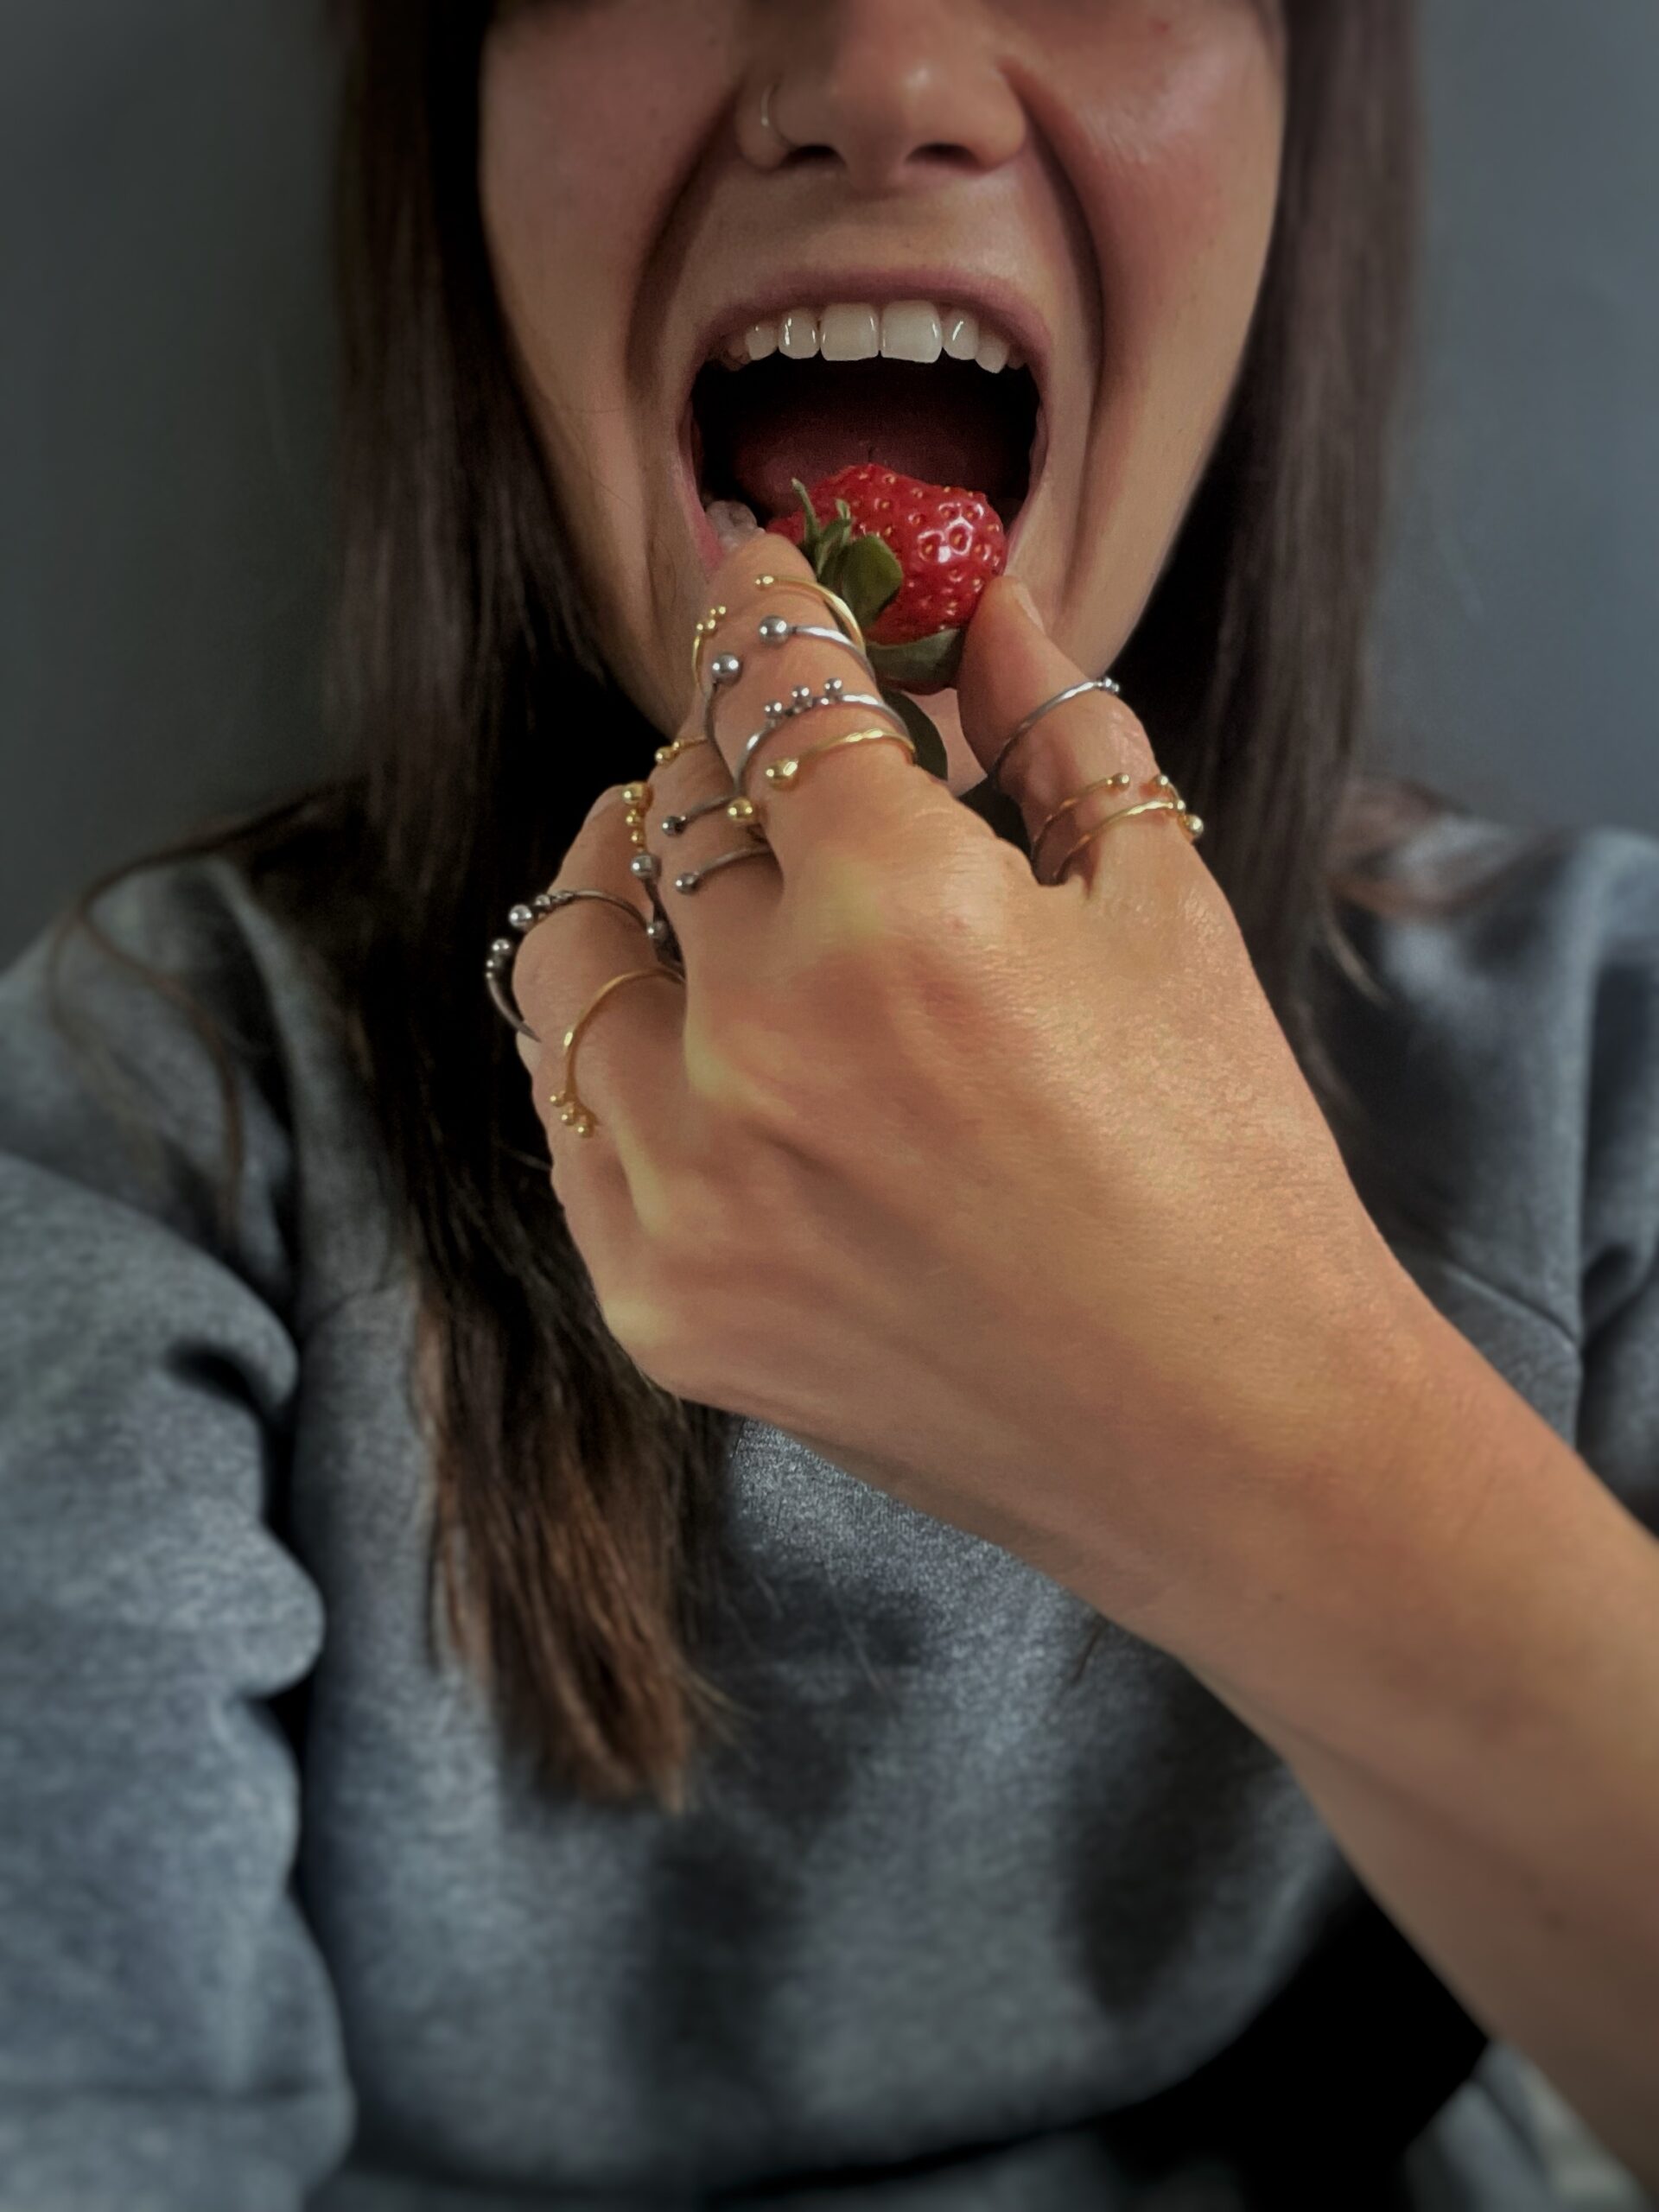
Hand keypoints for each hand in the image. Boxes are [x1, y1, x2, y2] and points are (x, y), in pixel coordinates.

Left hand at [510, 532, 1422, 1659]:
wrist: (1228, 1434)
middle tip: (767, 738)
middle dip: (725, 740)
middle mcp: (756, 1038)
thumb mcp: (1163, 905)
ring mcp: (688, 1184)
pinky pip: (566, 1113)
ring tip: (671, 853)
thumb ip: (1053, 726)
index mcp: (895, 912)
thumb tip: (984, 597)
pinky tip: (658, 1014)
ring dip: (626, 873)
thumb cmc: (1226, 1168)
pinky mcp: (661, 1300)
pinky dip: (602, 1036)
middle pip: (675, 805)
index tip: (755, 568)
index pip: (774, 688)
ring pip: (577, 955)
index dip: (762, 602)